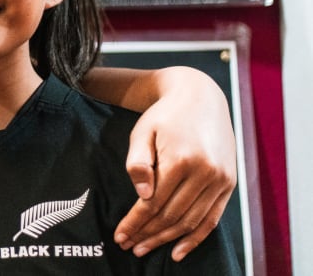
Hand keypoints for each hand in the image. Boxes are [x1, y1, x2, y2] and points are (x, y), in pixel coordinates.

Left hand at [113, 67, 236, 260]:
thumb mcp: (142, 132)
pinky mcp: (229, 184)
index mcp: (181, 159)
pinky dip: (196, 238)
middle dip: (148, 234)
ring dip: (167, 239)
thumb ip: (138, 163)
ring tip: (145, 248)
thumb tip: (144, 197)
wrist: (200, 98)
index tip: (119, 235)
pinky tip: (178, 251)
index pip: (153, 202)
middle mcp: (205, 172)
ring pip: (191, 221)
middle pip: (172, 215)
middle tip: (128, 246)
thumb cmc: (163, 116)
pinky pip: (212, 219)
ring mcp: (221, 179)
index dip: (135, 222)